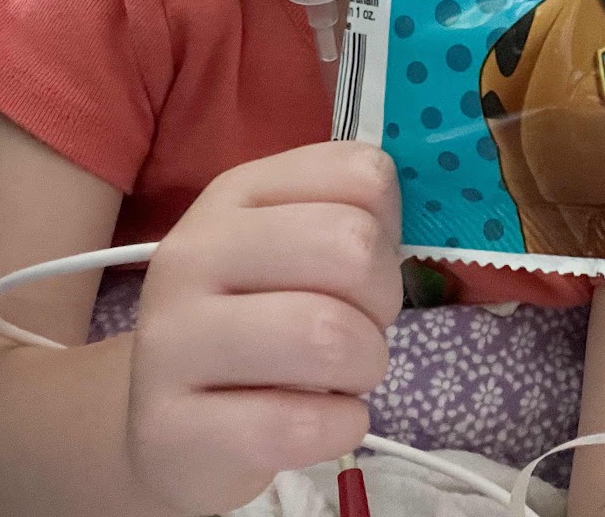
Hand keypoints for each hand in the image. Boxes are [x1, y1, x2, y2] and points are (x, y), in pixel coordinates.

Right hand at [126, 141, 402, 514]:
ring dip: (365, 365)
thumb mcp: (298, 252)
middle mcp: (194, 253)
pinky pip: (301, 424)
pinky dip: (341, 426)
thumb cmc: (263, 325)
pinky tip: (323, 422)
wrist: (172, 429)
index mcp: (236, 194)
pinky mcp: (171, 428)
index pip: (361, 175)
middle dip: (383, 301)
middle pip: (352, 246)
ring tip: (342, 378)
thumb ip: (358, 219)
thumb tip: (433, 215)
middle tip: (360, 329)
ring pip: (327, 335)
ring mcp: (171, 340)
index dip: (391, 229)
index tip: (363, 269)